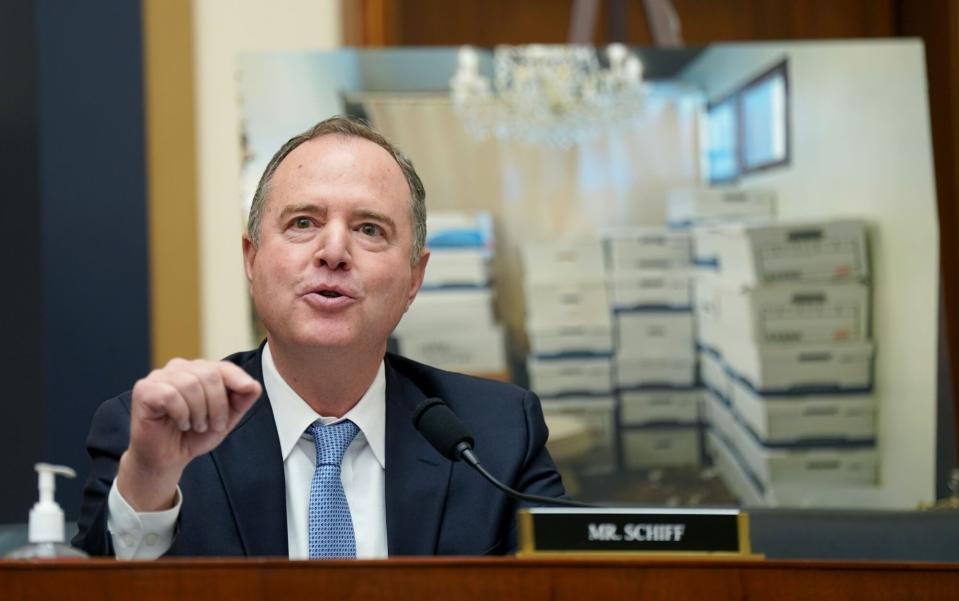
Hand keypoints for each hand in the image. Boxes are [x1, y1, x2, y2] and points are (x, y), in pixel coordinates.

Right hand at [116, 358, 261, 510]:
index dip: (238, 379)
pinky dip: (181, 414)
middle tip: (211, 425)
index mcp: (199, 371)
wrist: (167, 458)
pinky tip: (180, 423)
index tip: (247, 390)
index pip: (223, 366)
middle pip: (209, 374)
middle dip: (217, 405)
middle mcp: (179, 368)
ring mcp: (159, 377)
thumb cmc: (194, 435)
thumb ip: (242, 400)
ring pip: (190, 384)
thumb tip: (253, 385)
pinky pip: (170, 395)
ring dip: (198, 412)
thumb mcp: (226, 418)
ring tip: (195, 425)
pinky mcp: (144, 390)